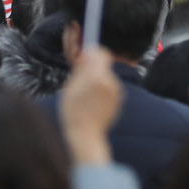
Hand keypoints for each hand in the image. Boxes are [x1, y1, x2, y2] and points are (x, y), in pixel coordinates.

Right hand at [58, 45, 119, 165]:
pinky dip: (103, 90)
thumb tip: (86, 56)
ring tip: (87, 94)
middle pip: (105, 65)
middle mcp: (110, 82)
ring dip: (98, 79)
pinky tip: (94, 101)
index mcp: (96, 77)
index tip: (85, 58)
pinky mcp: (119, 100)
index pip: (101, 53)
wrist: (85, 134)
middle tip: (82, 77)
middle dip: (94, 68)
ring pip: (107, 76)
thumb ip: (81, 69)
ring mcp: (116, 92)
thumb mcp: (70, 87)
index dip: (93, 54)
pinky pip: (110, 88)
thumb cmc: (74, 112)